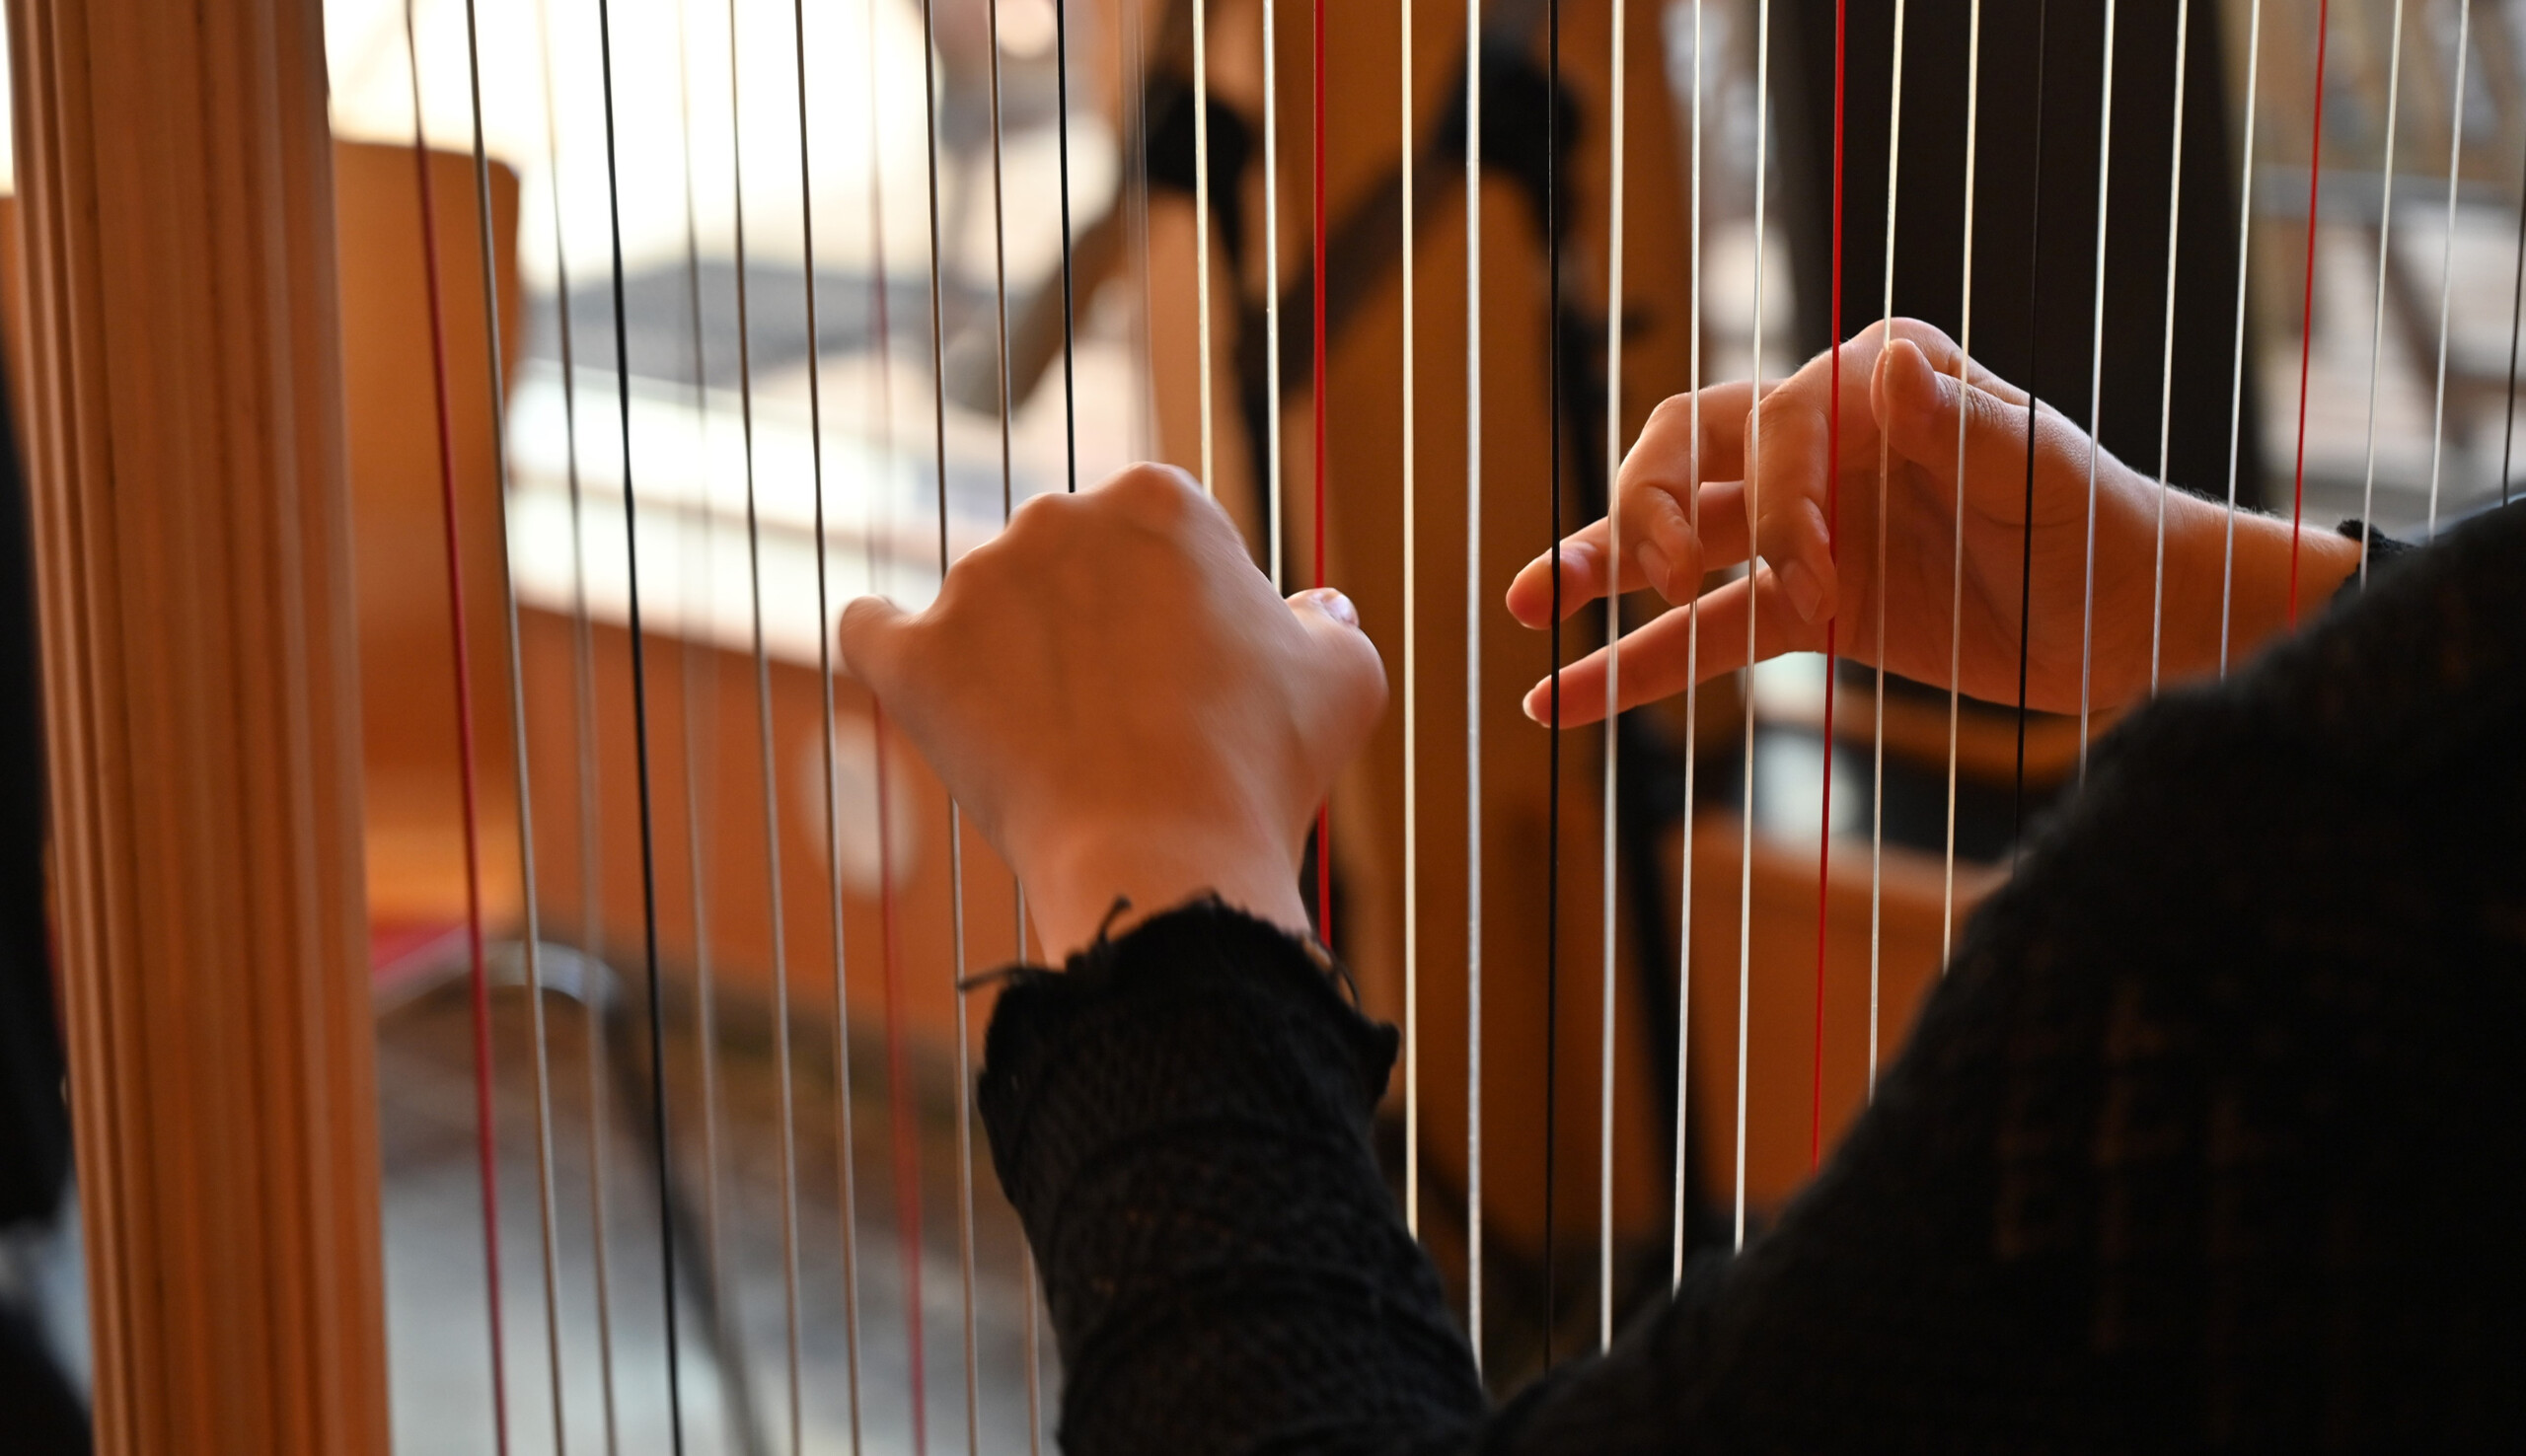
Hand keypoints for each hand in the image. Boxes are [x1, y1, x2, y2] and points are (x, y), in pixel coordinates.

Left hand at [838, 464, 1385, 960]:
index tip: (1194, 680)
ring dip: (1013, 659)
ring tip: (1061, 747)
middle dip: (1093, 628)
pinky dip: (886, 644)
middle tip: (1132, 719)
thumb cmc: (1259, 766)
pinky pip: (872, 631)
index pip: (1157, 543)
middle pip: (1068, 567)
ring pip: (989, 610)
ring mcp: (975, 585)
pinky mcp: (913, 658)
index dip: (1180, 614)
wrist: (1161, 858)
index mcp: (1158, 498)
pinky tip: (901, 662)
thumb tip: (1315, 606)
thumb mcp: (1344, 680)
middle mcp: (1056, 516)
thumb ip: (1329, 622)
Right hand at [1506, 319, 2359, 723]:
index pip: (1783, 415)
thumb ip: (1962, 425)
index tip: (1817, 580)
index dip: (1782, 497)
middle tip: (1668, 574)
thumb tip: (1890, 370)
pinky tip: (1556, 700)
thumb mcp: (2042, 474)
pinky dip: (1628, 666)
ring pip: (1672, 526)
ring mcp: (1800, 525)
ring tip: (1533, 603)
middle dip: (1654, 504)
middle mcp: (1824, 438)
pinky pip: (1697, 636)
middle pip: (1691, 444)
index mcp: (1880, 380)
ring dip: (1598, 559)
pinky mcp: (1800, 608)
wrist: (2130, 618)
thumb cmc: (2101, 526)